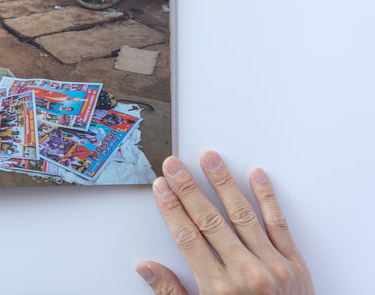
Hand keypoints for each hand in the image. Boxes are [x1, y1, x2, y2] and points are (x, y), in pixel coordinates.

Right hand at [136, 151, 314, 293]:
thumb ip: (172, 292)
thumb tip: (146, 268)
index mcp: (219, 289)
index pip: (187, 237)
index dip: (171, 209)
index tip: (161, 188)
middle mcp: (245, 274)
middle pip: (209, 220)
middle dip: (189, 189)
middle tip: (175, 166)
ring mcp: (272, 266)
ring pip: (242, 215)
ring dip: (224, 183)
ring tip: (210, 159)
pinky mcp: (295, 264)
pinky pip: (279, 224)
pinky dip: (268, 198)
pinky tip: (256, 176)